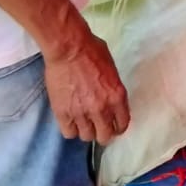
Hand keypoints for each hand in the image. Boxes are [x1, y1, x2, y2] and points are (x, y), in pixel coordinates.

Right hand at [44, 31, 129, 145]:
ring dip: (86, 131)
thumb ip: (113, 89)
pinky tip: (71, 121)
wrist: (69, 48)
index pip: (122, 125)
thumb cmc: (92, 52)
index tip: (113, 125)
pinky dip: (70, 129)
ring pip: (87, 137)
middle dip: (102, 133)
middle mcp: (102, 109)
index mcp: (118, 97)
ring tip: (83, 122)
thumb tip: (111, 99)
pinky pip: (68, 133)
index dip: (117, 127)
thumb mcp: (113, 71)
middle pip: (105, 136)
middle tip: (98, 126)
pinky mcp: (63, 113)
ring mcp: (81, 113)